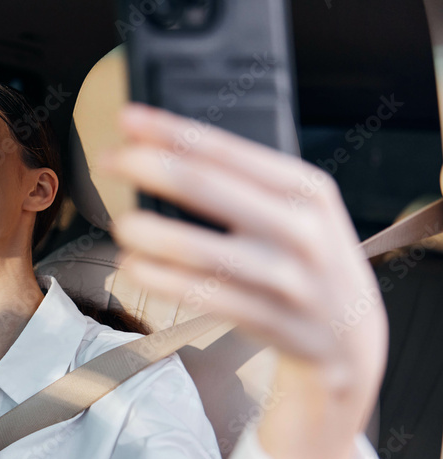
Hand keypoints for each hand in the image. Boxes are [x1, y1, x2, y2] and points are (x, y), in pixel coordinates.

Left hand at [102, 104, 387, 458]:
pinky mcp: (271, 321)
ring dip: (151, 233)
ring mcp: (288, 279)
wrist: (350, 340)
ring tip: (120, 224)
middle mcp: (302, 229)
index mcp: (306, 189)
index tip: (127, 118)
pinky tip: (131, 266)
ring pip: (201, 249)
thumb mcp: (296, 213)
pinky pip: (204, 296)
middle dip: (149, 167)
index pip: (227, 150)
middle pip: (209, 188)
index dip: (171, 132)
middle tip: (107, 160)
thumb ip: (244, 184)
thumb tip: (163, 149)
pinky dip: (160, 279)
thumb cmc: (303, 262)